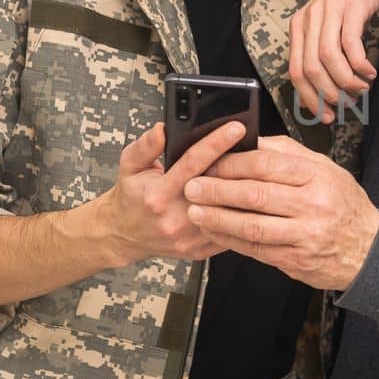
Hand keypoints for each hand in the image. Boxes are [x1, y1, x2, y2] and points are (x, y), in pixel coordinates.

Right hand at [94, 121, 243, 266]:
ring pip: (227, 213)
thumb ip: (146, 146)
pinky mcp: (198, 250)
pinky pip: (228, 233)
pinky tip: (245, 201)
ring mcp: (188, 237)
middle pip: (217, 189)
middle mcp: (174, 218)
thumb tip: (162, 129)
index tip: (236, 128)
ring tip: (255, 174)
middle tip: (256, 150)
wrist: (123, 234)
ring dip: (243, 193)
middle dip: (239, 167)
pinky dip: (239, 216)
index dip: (217, 143)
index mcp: (158, 194)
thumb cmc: (130, 197)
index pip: (193, 163)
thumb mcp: (129, 165)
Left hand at [183, 135, 378, 289]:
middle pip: (255, 194)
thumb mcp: (326, 169)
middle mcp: (313, 204)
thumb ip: (289, 154)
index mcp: (317, 175)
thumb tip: (250, 140)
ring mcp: (305, 235)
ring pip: (251, 225)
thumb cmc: (343, 204)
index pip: (266, 163)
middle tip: (192, 186)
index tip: (209, 162)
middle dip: (217, 190)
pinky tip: (215, 232)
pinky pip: (256, 249)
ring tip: (196, 211)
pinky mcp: (296, 260)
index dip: (232, 163)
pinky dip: (231, 240)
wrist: (369, 249)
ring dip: (218, 218)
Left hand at [290, 0, 378, 123]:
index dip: (310, 99)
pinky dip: (360, 66)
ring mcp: (329, 11)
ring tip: (362, 89)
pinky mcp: (351, 7)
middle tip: (348, 104)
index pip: (295, 72)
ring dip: (347, 83)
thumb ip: (322, 48)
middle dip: (329, 95)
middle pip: (310, 70)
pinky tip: (370, 72)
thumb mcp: (330, 21)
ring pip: (329, 61)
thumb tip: (326, 89)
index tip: (327, 115)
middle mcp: (309, 18)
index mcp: (299, 25)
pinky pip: (351, 46)